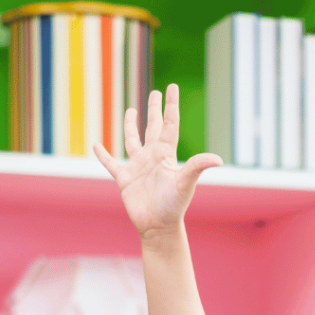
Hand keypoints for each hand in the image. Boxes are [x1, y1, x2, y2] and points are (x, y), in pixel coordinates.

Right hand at [93, 83, 220, 242]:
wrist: (158, 227)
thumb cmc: (174, 206)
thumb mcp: (185, 183)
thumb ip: (197, 166)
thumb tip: (218, 159)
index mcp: (166, 154)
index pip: (169, 124)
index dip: (170, 106)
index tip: (171, 87)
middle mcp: (152, 157)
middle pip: (152, 127)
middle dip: (154, 110)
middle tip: (156, 93)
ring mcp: (138, 167)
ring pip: (132, 140)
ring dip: (130, 126)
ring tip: (130, 111)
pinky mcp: (124, 178)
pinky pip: (111, 163)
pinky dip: (103, 155)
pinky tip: (96, 145)